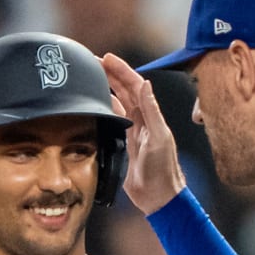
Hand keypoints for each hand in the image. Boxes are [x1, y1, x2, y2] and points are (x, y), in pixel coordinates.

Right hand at [100, 53, 186, 214]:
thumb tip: (145, 84)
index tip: (107, 58)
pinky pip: (115, 119)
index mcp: (151, 116)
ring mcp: (135, 130)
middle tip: (94, 62)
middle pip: (125, 90)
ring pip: (119, 102)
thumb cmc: (162, 169)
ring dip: (107, 88)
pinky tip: (97, 102)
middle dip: (111, 74)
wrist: (159, 196)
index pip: (135, 86)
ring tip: (92, 76)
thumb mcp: (159, 137)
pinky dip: (106, 108)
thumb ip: (152, 110)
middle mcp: (143, 120)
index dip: (122, 70)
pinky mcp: (126, 142)